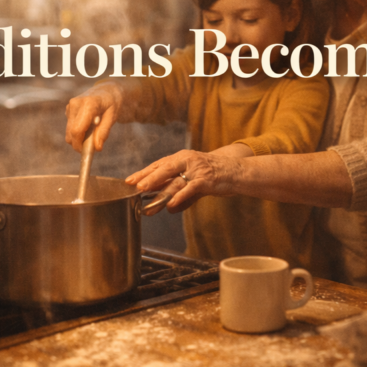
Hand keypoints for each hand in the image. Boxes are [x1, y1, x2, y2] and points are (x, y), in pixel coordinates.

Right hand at [64, 85, 122, 151]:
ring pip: (69, 132)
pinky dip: (78, 131)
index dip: (79, 145)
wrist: (107, 91)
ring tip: (93, 132)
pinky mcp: (68, 110)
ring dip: (79, 137)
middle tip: (93, 145)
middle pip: (71, 133)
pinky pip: (70, 127)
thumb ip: (104, 132)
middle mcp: (75, 104)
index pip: (77, 130)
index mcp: (88, 104)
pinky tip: (89, 125)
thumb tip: (97, 148)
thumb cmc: (112, 103)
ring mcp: (70, 106)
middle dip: (79, 143)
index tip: (86, 152)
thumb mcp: (113, 117)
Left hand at [126, 149, 242, 213]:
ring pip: (175, 180)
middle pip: (164, 169)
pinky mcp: (207, 179)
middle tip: (135, 188)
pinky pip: (191, 188)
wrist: (237, 171)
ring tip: (149, 202)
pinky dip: (180, 196)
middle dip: (148, 178)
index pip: (159, 164)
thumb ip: (183, 196)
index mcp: (182, 157)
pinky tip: (171, 204)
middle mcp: (188, 160)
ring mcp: (197, 169)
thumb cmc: (215, 175)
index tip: (129, 181)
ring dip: (161, 192)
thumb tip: (169, 209)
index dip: (144, 172)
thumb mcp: (195, 184)